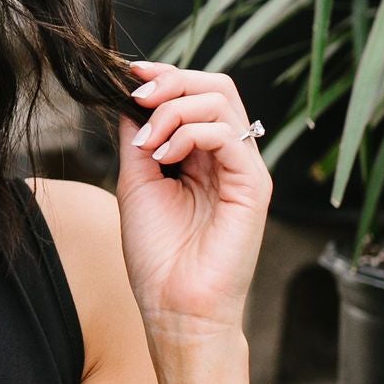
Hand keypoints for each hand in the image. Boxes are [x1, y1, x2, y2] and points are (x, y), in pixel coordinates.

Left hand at [115, 59, 271, 342]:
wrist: (175, 308)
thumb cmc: (158, 256)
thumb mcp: (137, 182)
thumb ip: (139, 139)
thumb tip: (131, 100)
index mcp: (204, 155)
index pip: (197, 93)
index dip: (165, 76)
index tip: (130, 74)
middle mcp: (229, 157)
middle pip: (214, 86)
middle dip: (171, 82)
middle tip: (138, 97)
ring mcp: (244, 169)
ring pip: (221, 100)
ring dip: (173, 108)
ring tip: (148, 143)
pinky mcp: (254, 186)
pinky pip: (227, 134)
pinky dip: (188, 132)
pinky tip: (164, 156)